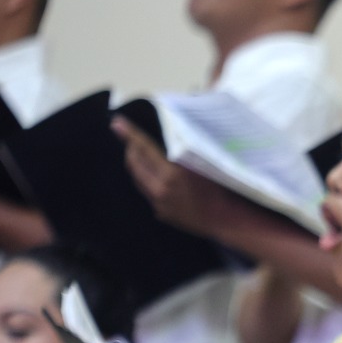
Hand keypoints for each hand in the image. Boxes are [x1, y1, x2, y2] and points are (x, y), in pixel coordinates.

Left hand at [111, 116, 238, 236]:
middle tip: (133, 140)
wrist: (225, 219)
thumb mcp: (201, 164)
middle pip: (135, 165)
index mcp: (171, 173)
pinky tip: (159, 177)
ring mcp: (158, 203)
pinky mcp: (160, 213)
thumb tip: (165, 137)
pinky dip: (149, 181)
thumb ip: (179, 153)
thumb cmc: (220, 187)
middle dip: (131, 150)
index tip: (116, 123)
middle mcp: (160, 189)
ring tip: (143, 155)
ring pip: (138, 180)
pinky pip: (148, 192)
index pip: (144, 149)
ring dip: (138, 166)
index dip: (130, 134)